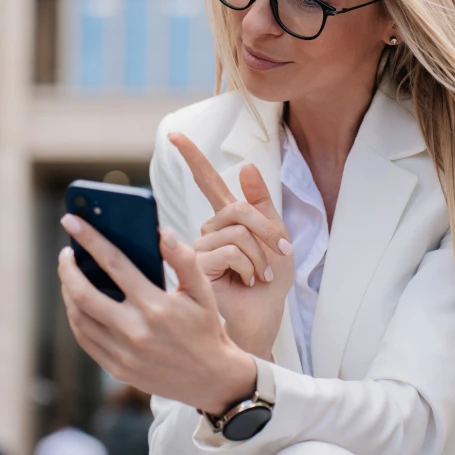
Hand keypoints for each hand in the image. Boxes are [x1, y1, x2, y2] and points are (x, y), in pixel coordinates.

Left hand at [58, 213, 255, 415]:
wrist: (211, 378)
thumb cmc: (206, 327)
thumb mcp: (203, 291)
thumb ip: (183, 259)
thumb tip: (161, 233)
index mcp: (156, 306)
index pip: (114, 264)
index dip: (90, 239)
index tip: (72, 221)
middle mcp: (135, 330)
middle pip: (84, 294)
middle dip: (68, 268)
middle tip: (66, 253)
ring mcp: (123, 352)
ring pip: (79, 317)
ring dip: (68, 292)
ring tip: (70, 275)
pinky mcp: (116, 368)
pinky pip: (85, 339)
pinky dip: (76, 317)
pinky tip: (77, 302)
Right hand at [169, 132, 293, 358]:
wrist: (263, 320)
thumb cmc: (268, 285)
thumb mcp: (276, 239)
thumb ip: (263, 204)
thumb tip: (245, 166)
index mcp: (225, 221)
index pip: (206, 183)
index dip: (191, 157)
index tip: (174, 134)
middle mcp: (207, 232)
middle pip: (237, 209)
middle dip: (267, 231)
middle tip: (280, 254)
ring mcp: (198, 249)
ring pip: (236, 232)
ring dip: (260, 255)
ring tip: (259, 276)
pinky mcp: (196, 268)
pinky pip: (230, 250)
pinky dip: (250, 266)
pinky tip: (248, 283)